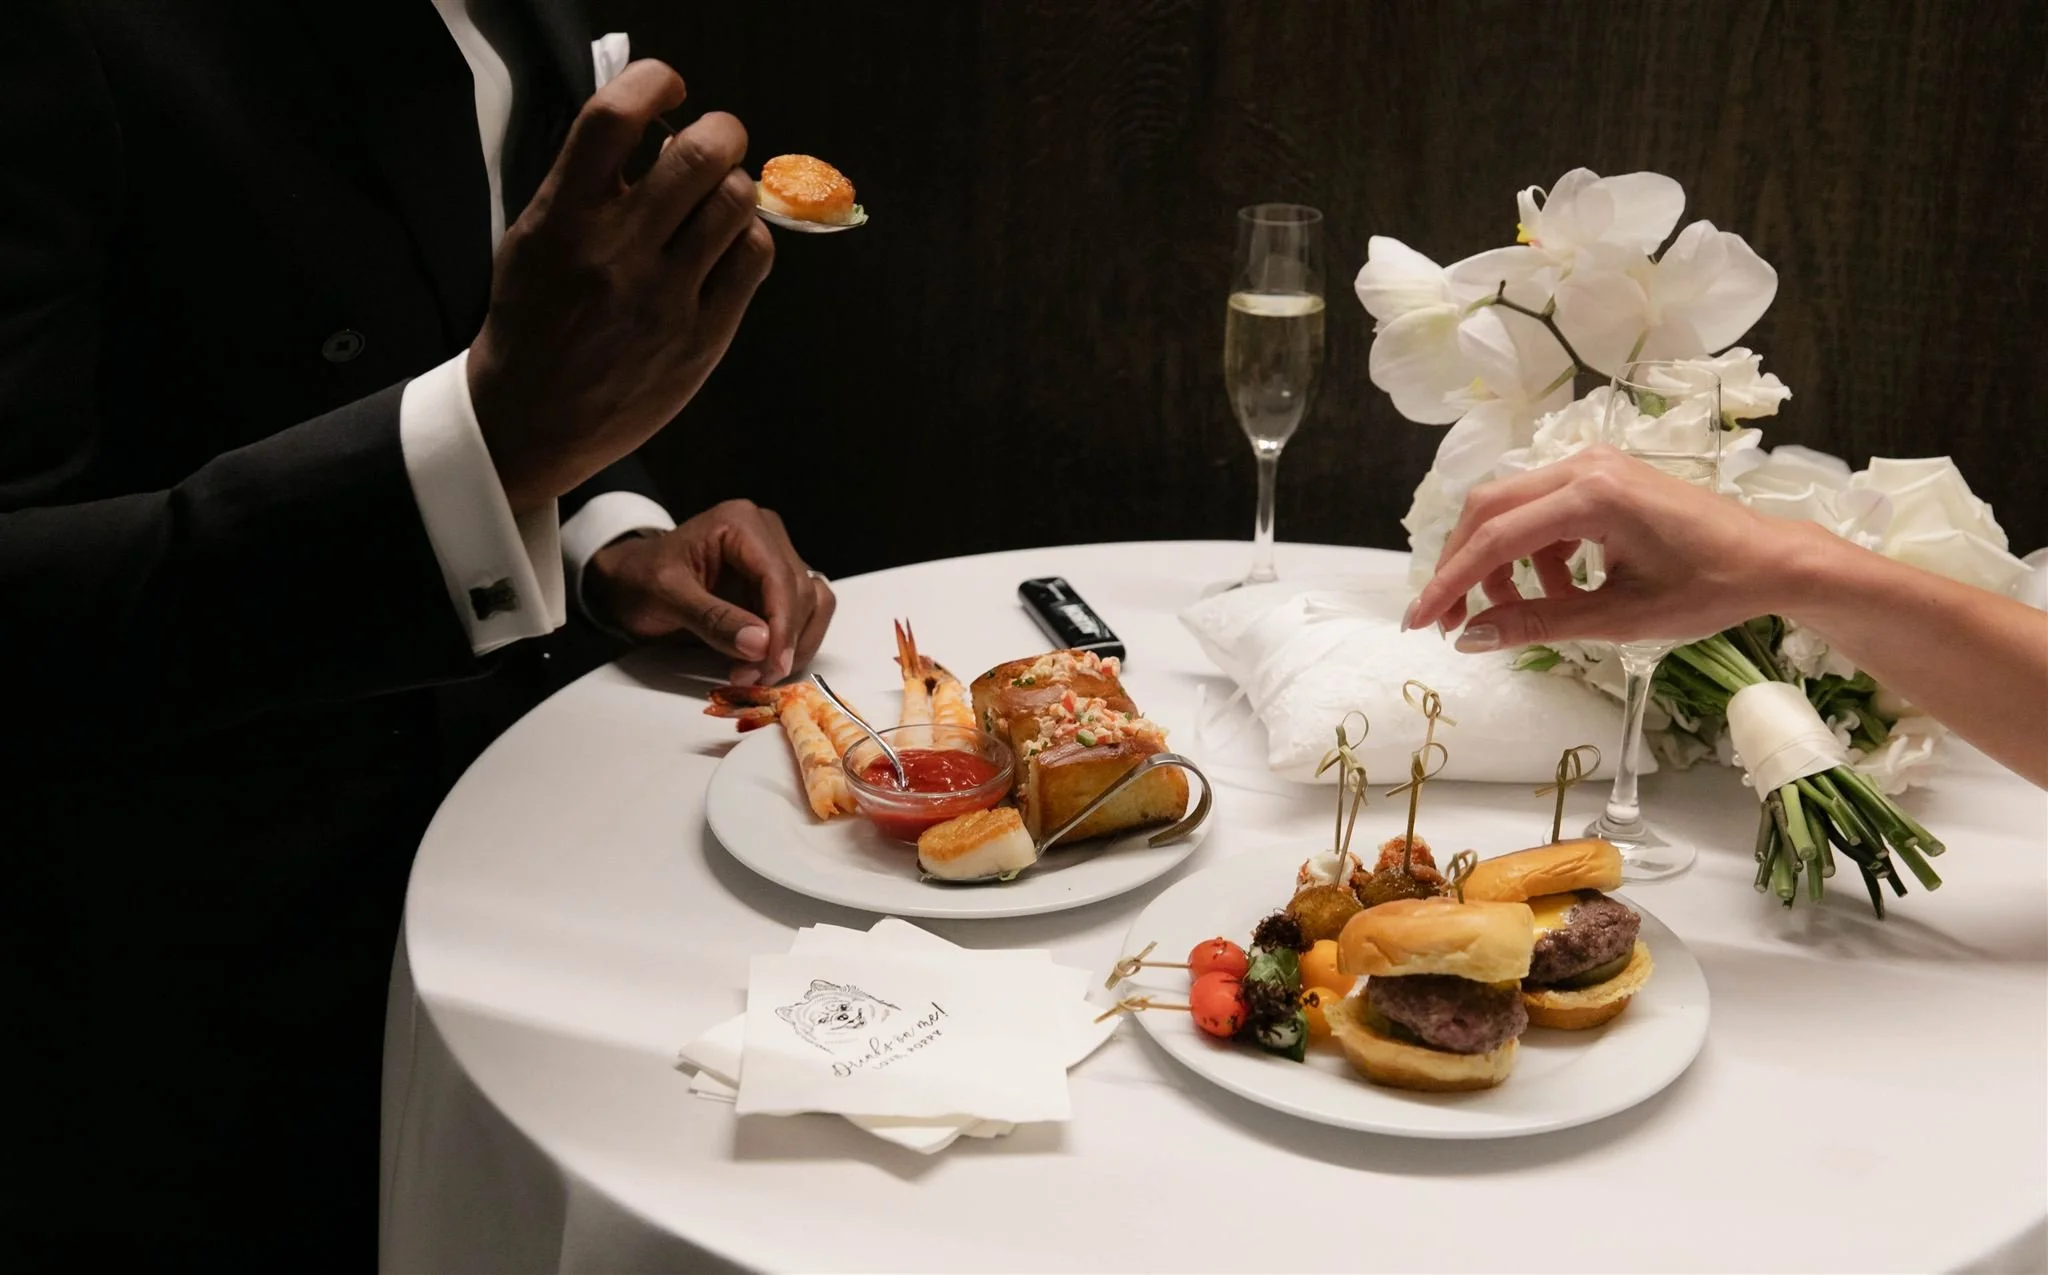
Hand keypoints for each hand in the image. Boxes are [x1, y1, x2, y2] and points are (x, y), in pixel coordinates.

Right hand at [467, 61, 774, 512]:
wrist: (533, 418)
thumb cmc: (534, 320)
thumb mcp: (533, 237)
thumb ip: (583, 182)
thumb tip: (647, 125)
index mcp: (564, 219)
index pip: (613, 118)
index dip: (653, 82)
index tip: (669, 88)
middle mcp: (616, 253)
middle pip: (698, 154)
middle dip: (719, 131)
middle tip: (714, 140)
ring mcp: (664, 298)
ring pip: (735, 201)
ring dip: (734, 184)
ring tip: (717, 198)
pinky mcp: (702, 337)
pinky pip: (753, 257)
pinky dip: (748, 236)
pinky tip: (727, 244)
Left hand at [584, 499, 834, 684]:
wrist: (630, 580)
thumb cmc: (641, 580)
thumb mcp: (666, 597)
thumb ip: (713, 619)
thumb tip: (760, 645)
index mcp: (741, 523)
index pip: (779, 576)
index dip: (783, 624)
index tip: (774, 665)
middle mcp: (767, 534)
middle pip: (801, 592)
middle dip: (784, 641)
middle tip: (754, 678)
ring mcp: (776, 557)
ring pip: (813, 604)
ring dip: (796, 644)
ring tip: (759, 673)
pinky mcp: (777, 584)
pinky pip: (805, 614)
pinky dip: (793, 643)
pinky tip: (765, 663)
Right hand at [1404, 446, 1823, 649]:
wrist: (1768, 559)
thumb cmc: (1708, 588)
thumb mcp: (1619, 618)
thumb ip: (1539, 624)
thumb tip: (1472, 638)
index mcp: (1591, 497)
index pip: (1494, 540)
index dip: (1450, 583)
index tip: (1420, 622)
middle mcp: (1584, 466)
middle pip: (1488, 510)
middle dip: (1462, 567)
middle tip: (1452, 620)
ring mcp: (1592, 464)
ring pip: (1510, 507)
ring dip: (1499, 561)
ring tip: (1523, 611)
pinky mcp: (1600, 474)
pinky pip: (1541, 508)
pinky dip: (1532, 550)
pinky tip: (1559, 587)